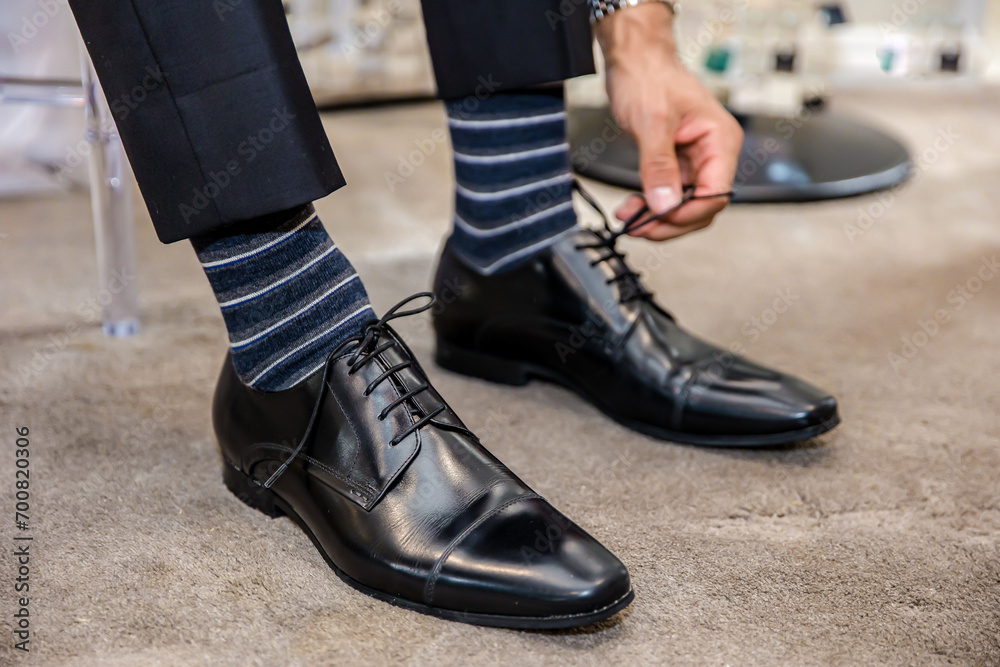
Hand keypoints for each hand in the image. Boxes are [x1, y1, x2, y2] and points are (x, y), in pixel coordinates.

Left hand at [594, 4, 743, 240]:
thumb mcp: (652, 122)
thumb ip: (659, 166)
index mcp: (720, 141)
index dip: (689, 213)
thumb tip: (665, 205)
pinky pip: (669, 195)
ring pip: (684, 206)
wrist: (636, 60)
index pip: (715, 193)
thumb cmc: (650, 77)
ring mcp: (695, 161)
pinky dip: (651, 205)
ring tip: (628, 217)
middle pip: (701, 208)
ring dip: (657, 217)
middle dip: (670, 222)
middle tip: (638, 227)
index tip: (659, 219)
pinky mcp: (676, 164)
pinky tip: (632, 206)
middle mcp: (713, 154)